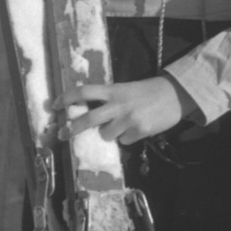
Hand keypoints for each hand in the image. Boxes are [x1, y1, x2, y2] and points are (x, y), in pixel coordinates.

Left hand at [56, 76, 194, 145]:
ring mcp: (128, 120)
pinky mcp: (139, 132)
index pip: (84, 92)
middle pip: (87, 119)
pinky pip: (124, 141)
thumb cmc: (148, 91)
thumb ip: (109, 98)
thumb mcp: (126, 89)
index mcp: (113, 90)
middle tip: (62, 133)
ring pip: (106, 135)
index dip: (66, 98)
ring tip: (122, 124)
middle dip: (71, 128)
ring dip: (109, 133)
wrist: (175, 95)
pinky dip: (127, 137)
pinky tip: (138, 127)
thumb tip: (89, 112)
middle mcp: (118, 105)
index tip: (55, 105)